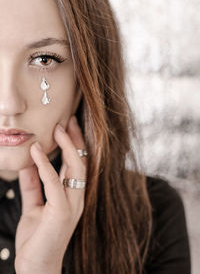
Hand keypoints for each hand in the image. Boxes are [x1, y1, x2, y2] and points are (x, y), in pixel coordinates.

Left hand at [15, 116, 86, 273]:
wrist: (36, 268)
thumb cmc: (37, 238)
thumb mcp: (33, 206)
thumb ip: (33, 186)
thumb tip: (28, 164)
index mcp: (72, 195)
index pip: (77, 164)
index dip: (73, 144)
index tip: (67, 126)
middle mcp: (77, 197)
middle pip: (81, 162)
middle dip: (75, 139)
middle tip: (68, 119)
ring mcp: (72, 205)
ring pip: (75, 168)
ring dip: (66, 146)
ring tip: (57, 128)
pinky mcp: (62, 212)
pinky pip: (54, 183)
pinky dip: (45, 165)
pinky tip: (36, 151)